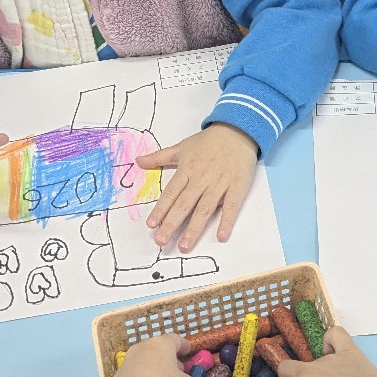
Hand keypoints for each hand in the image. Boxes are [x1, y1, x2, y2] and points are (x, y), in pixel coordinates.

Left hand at [107, 333, 194, 376]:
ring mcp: (123, 367)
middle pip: (154, 349)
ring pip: (139, 364)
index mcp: (159, 345)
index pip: (174, 339)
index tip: (188, 352)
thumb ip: (184, 376)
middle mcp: (138, 350)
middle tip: (175, 371)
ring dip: (149, 371)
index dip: (184, 345)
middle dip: (165, 358)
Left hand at [137, 123, 258, 251]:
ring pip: (205, 209)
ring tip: (185, 245)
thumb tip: (138, 160)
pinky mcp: (237, 187)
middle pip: (185, 204)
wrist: (238, 131)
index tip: (151, 225)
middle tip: (161, 242)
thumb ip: (159, 157)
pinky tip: (221, 236)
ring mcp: (219, 184)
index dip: (161, 209)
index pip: (171, 193)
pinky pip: (232, 206)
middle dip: (172, 224)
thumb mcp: (182, 147)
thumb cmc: (209, 141)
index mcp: (187, 170)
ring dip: (195, 228)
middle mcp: (201, 179)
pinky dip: (227, 221)